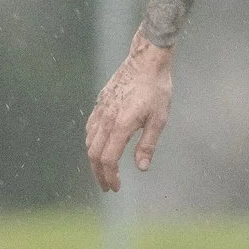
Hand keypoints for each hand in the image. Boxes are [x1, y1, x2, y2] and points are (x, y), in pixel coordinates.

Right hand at [85, 32, 174, 192]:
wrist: (146, 60)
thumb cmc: (156, 88)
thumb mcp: (159, 119)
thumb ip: (148, 145)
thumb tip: (141, 168)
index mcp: (121, 125)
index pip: (108, 159)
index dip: (110, 177)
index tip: (117, 187)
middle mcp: (106, 119)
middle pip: (94, 154)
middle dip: (99, 174)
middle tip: (107, 186)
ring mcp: (101, 109)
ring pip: (89, 141)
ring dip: (94, 160)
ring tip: (103, 170)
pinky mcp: (100, 102)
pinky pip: (90, 127)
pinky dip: (91, 142)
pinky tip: (99, 146)